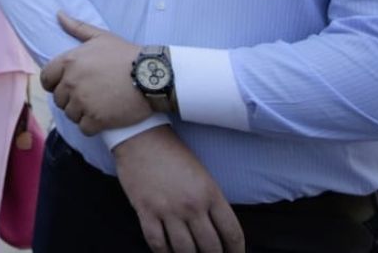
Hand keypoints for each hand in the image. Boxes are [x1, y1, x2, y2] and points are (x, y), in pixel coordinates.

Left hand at [40, 12, 153, 133]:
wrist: (152, 76)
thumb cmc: (126, 55)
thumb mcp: (101, 37)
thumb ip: (77, 27)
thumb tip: (58, 14)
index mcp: (69, 62)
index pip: (46, 79)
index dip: (54, 84)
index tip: (67, 86)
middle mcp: (72, 83)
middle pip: (59, 99)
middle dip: (71, 99)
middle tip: (89, 96)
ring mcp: (83, 102)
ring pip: (71, 114)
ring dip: (81, 113)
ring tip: (98, 106)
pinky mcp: (96, 120)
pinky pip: (84, 128)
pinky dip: (92, 126)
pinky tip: (103, 118)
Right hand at [113, 126, 243, 252]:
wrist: (140, 136)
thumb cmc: (172, 153)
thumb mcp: (201, 174)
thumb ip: (211, 202)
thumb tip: (216, 230)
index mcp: (210, 194)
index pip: (232, 233)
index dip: (236, 251)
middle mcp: (192, 205)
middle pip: (210, 247)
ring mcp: (168, 210)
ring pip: (185, 250)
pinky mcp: (146, 211)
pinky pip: (157, 243)